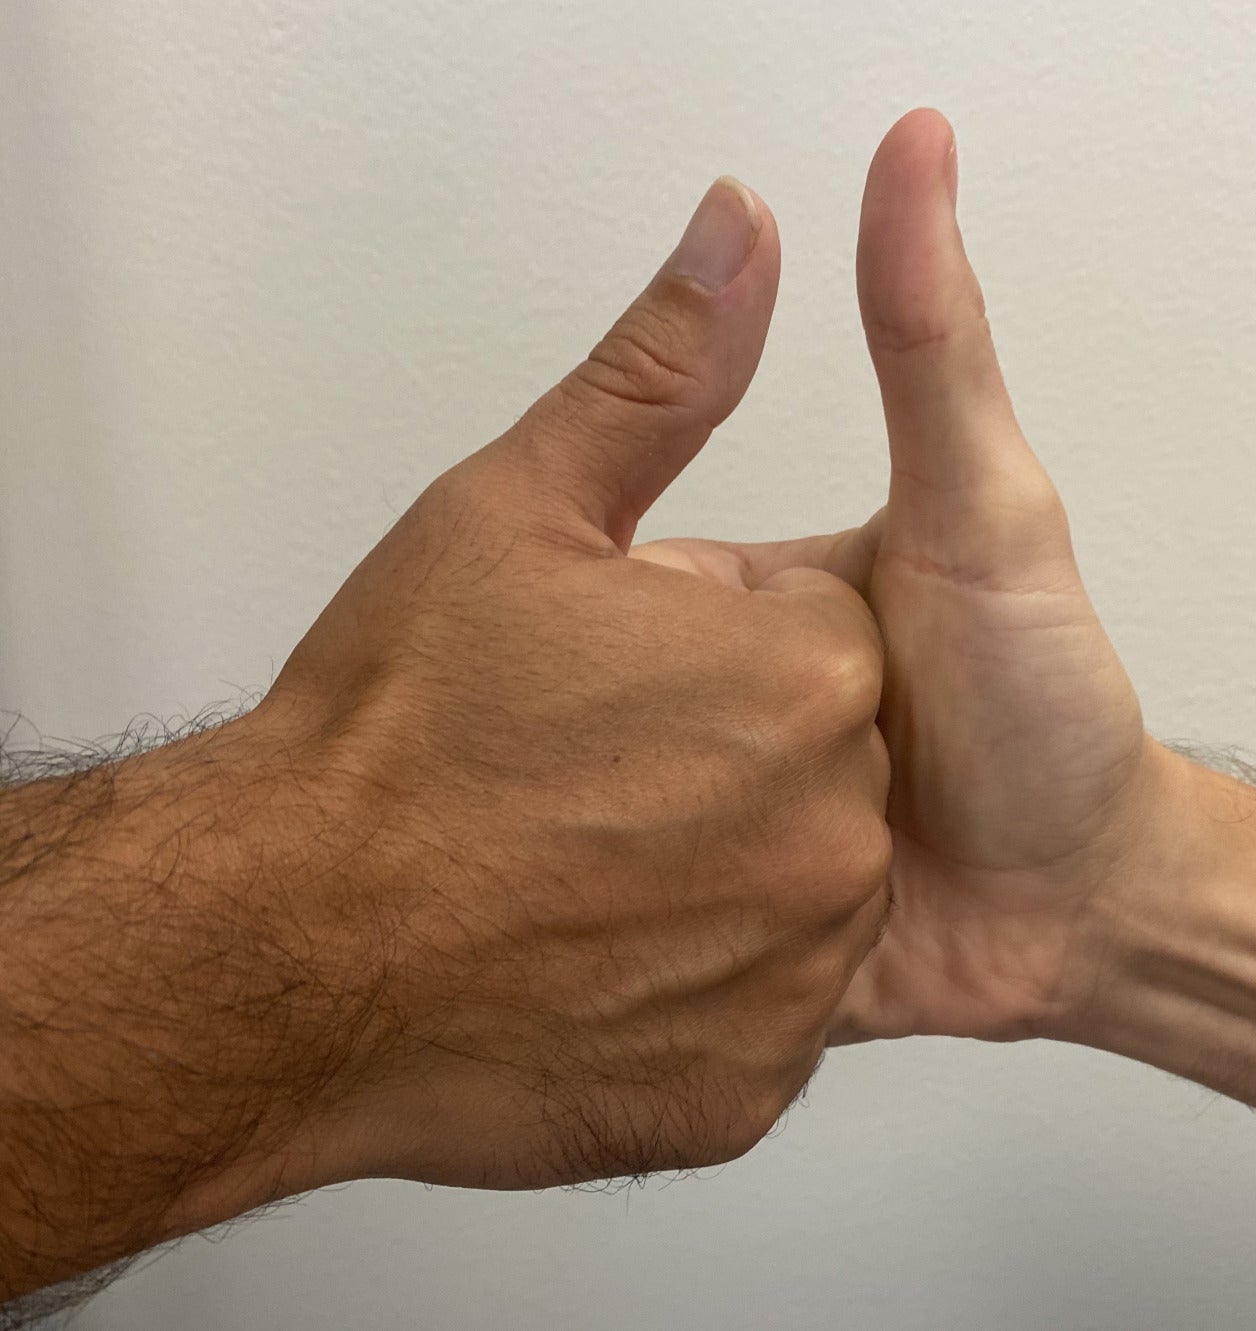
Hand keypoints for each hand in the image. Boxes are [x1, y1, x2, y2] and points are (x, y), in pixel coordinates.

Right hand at [233, 178, 890, 1196]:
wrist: (285, 955)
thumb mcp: (527, 509)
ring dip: (703, 877)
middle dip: (710, 761)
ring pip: (789, 890)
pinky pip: (752, 1010)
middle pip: (808, 764)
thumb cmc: (398, 733)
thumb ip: (662, 370)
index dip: (696, 650)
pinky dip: (688, 990)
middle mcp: (836, 818)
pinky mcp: (757, 1080)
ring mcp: (802, 965)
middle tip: (575, 779)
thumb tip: (737, 230)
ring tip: (570, 872)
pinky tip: (592, 961)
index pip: (803, 639)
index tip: (606, 679)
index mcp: (807, 667)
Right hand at [639, 111, 1163, 1042]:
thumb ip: (929, 343)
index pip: (641, 584)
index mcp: (766, 611)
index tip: (537, 632)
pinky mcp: (733, 936)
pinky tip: (629, 950)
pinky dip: (640, 934)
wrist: (1088, 918)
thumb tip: (916, 146)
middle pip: (618, 710)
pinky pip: (654, 923)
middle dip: (600, 751)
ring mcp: (731, 832)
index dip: (598, 605)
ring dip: (621, 852)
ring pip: (620, 825)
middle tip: (576, 786)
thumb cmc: (1048, 707)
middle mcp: (739, 715)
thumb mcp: (983, 511)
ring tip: (621, 882)